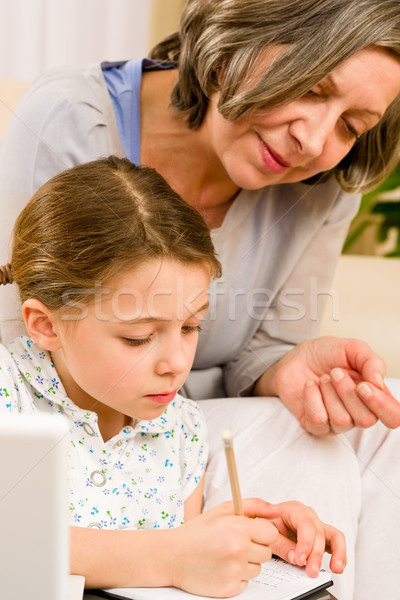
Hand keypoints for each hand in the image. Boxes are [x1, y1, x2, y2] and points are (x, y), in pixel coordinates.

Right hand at [170, 498, 280, 596]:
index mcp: (238, 527)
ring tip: (226, 555)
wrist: (172, 555)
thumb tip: (277, 510)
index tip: (249, 532)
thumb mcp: (223, 509)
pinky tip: (221, 567)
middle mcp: (238, 549)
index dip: (261, 533)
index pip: (271, 533)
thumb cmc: (197, 532)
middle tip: (234, 543)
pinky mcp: (230, 588)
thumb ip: (254, 506)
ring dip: (246, 563)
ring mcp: (234, 570)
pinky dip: (237, 576)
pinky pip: (246, 582)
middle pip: (267, 553)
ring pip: (258, 568)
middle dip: (254, 548)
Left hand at [256, 336, 399, 434]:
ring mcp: (336, 423)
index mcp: (374, 397)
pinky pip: (318, 420)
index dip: (382, 405)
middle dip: (347, 392)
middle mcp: (358, 413)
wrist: (296, 356)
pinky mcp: (314, 425)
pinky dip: (312, 396)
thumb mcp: (353, 349)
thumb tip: (378, 383)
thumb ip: (371, 362)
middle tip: (335, 372)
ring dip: (329, 392)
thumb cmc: (326, 354)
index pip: (393, 416)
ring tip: (323, 378)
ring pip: (341, 420)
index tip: (363, 385)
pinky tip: (311, 385)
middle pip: (366, 420)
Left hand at [268, 501, 346, 577]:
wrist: (265, 523)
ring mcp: (317, 524)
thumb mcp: (267, 532)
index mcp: (294, 509)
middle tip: (311, 571)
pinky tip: (338, 566)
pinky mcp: (322, 535)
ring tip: (336, 568)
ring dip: (337, 552)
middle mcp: (308, 515)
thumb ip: (281, 544)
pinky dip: (339, 554)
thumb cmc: (265, 524)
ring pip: (334, 535)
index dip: (305, 543)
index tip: (300, 560)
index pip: (305, 524)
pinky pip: (335, 542)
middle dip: (316, 554)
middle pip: (318, 533)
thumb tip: (296, 557)